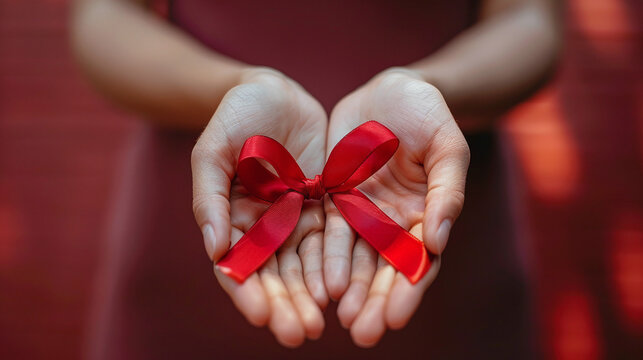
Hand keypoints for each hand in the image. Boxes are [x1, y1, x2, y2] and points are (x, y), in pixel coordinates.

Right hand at [191, 68, 327, 346]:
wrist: (274, 91)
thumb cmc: (234, 117)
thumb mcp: (213, 152)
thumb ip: (210, 198)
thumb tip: (213, 249)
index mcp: (232, 220)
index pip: (237, 266)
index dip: (248, 293)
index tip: (263, 316)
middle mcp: (265, 227)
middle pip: (273, 275)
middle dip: (285, 306)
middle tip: (299, 334)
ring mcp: (296, 218)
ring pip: (304, 265)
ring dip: (311, 296)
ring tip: (322, 324)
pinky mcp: (325, 205)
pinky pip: (331, 239)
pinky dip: (334, 264)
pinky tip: (343, 288)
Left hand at [323, 68, 469, 346]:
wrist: (392, 90)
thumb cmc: (429, 115)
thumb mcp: (447, 148)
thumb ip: (446, 194)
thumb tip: (439, 242)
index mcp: (426, 215)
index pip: (419, 262)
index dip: (409, 291)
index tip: (396, 318)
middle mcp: (394, 223)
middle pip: (385, 271)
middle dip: (375, 303)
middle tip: (362, 335)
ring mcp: (364, 213)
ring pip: (356, 259)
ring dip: (349, 291)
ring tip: (338, 321)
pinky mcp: (336, 198)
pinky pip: (329, 232)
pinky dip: (325, 258)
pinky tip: (318, 284)